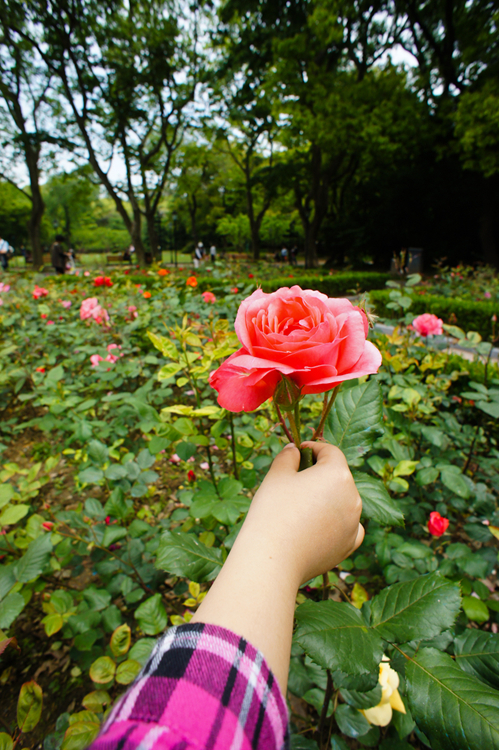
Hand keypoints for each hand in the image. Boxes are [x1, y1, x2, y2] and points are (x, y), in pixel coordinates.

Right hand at [243, 441, 363, 584]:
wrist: (273, 559)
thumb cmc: (274, 511)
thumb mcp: (277, 475)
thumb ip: (288, 456)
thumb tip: (294, 449)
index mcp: (337, 474)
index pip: (330, 452)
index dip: (314, 448)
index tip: (300, 451)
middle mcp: (353, 497)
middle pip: (338, 477)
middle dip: (320, 475)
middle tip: (296, 480)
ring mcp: (354, 522)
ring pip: (343, 501)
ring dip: (328, 498)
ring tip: (301, 506)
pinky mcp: (350, 544)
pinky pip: (348, 525)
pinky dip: (336, 522)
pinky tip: (318, 525)